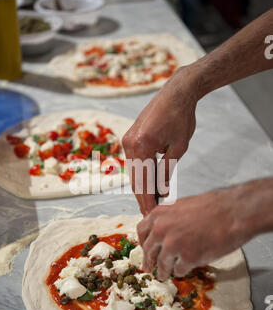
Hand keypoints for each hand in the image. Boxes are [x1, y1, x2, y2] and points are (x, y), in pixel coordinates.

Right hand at [123, 67, 198, 215]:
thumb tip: (160, 192)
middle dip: (142, 198)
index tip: (150, 216)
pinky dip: (142, 173)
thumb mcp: (179, 148)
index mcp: (141, 146)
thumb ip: (166, 171)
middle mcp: (129, 144)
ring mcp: (127, 139)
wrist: (176, 93)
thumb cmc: (181, 117)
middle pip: (134, 179)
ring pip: (133, 171)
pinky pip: (135, 161)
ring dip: (142, 186)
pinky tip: (149, 184)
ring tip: (151, 203)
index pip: (142, 182)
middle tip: (148, 215)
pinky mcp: (130, 136)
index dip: (146, 201)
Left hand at [137, 187, 249, 279]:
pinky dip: (181, 271)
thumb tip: (162, 231)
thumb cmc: (213, 206)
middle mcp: (162, 229)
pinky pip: (179, 270)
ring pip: (162, 264)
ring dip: (163, 271)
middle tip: (149, 268)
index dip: (143, 243)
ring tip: (164, 275)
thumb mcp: (182, 206)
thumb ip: (169, 218)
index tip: (145, 250)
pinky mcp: (187, 257)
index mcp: (159, 214)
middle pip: (149, 250)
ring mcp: (173, 244)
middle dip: (149, 261)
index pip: (142, 231)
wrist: (233, 212)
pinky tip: (184, 270)